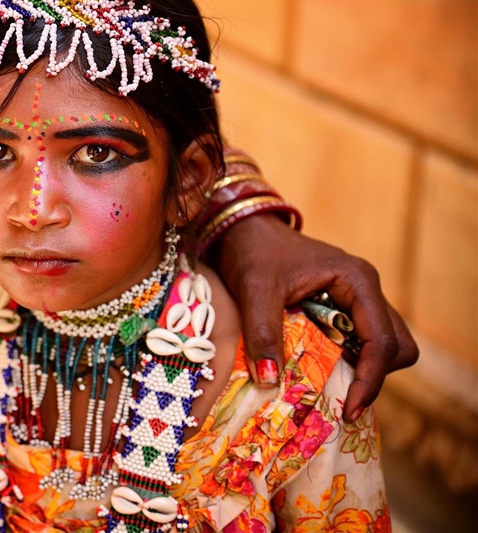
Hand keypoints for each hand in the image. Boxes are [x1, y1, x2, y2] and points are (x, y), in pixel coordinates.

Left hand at [214, 215, 418, 421]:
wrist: (244, 231)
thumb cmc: (253, 253)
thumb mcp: (254, 290)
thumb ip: (263, 333)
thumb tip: (270, 382)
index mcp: (357, 280)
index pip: (382, 341)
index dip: (372, 379)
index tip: (351, 409)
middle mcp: (366, 290)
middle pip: (397, 346)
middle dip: (375, 376)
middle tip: (342, 399)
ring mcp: (358, 299)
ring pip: (385, 345)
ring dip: (365, 370)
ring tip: (331, 388)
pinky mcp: (344, 307)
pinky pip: (363, 341)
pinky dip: (350, 361)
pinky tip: (321, 372)